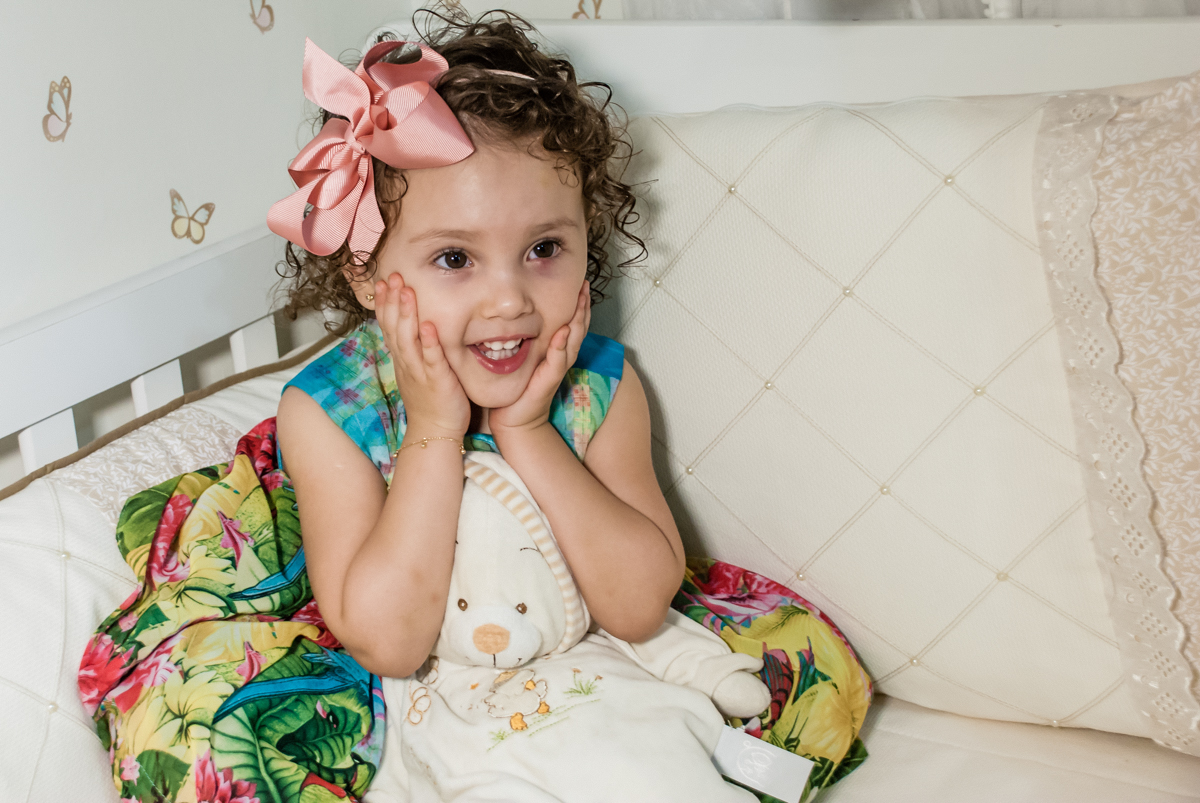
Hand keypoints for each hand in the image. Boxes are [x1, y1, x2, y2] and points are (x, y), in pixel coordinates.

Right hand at [373, 273, 470, 438]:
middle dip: (392, 301)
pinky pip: (432, 359)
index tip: (382, 281)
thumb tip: (414, 326)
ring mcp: (420, 372)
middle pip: (394, 327)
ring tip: (406, 291)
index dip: (385, 303)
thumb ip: (413, 349)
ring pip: (408, 340)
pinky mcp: (437, 381)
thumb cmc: (429, 401)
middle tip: (392, 276)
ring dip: (406, 315)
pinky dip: (430, 343)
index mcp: (402, 359)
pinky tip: (430, 325)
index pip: (388, 325)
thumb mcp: (416, 370)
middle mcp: (406, 363)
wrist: (434, 432)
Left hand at [489, 281, 590, 435]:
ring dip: (578, 320)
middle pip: (579, 328)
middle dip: (583, 306)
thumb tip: (520, 313)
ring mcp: (557, 369)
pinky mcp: (548, 380)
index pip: (573, 323)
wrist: (514, 417)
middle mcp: (561, 358)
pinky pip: (557, 361)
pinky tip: (563, 332)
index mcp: (558, 351)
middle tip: (584, 285)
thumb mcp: (526, 356)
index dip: (578, 304)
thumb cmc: (519, 386)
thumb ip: (528, 338)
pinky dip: (561, 346)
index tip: (580, 283)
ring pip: (573, 341)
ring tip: (581, 301)